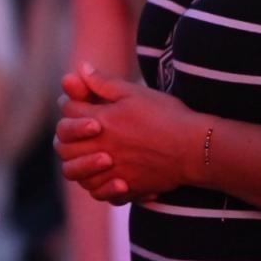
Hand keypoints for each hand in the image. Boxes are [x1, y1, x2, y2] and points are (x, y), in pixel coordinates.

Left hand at [55, 64, 209, 201]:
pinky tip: (106, 176)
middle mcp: (101, 147)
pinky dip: (98, 186)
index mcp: (101, 120)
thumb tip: (80, 68)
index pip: (69, 111)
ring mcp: (112, 170)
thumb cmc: (168, 116)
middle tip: (77, 131)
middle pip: (64, 146)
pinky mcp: (127, 187)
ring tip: (88, 155)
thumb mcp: (135, 93)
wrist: (196, 148)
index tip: (77, 101)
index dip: (69, 102)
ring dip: (77, 164)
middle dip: (66, 136)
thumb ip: (104, 83)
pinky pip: (100, 192)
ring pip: (76, 174)